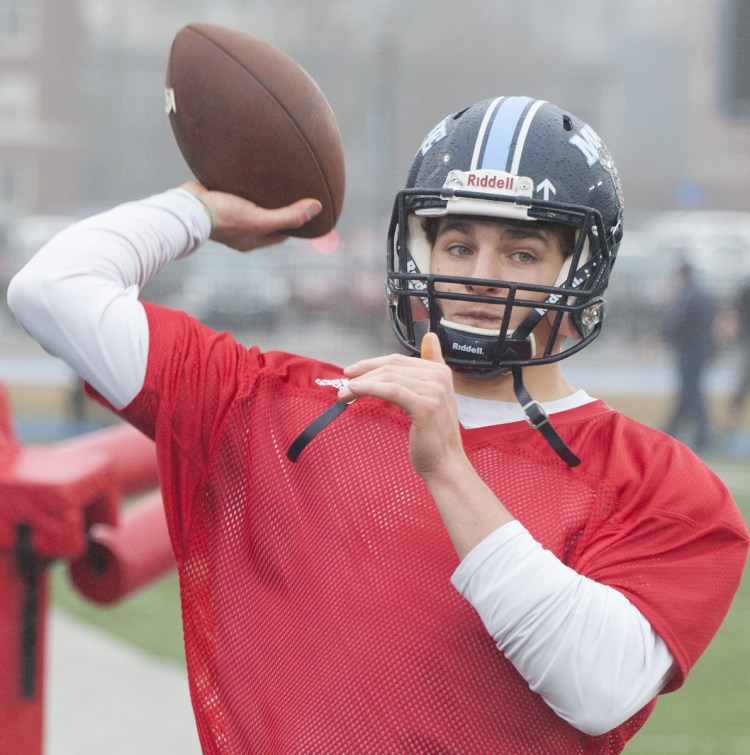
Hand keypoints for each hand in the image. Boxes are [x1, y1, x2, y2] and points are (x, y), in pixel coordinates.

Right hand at [180, 181, 321, 251]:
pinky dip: (244, 183)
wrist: (185, 208)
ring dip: (261, 193)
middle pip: (267, 218)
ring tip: (274, 175)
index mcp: (252, 240)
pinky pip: (235, 191)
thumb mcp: (260, 219)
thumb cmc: (223, 217)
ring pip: (251, 204)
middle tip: (295, 188)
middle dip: (280, 207)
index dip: (296, 223)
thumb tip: (318, 208)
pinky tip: (250, 167)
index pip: (281, 233)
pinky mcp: (216, 199)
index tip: (308, 208)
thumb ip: (288, 216)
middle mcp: (241, 230)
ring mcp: (228, 215)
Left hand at [340, 333, 465, 479]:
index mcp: (440, 371)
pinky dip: (369, 388)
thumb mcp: (432, 397)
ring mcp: (434, 391)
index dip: (372, 364)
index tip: (352, 372)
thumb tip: (430, 336)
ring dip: (361, 383)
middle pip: (392, 366)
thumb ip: (431, 366)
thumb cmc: (433, 436)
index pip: (398, 360)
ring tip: (344, 394)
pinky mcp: (425, 406)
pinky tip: (354, 392)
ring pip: (389, 377)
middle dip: (364, 373)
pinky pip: (391, 390)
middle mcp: (440, 377)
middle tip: (343, 383)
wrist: (445, 464)